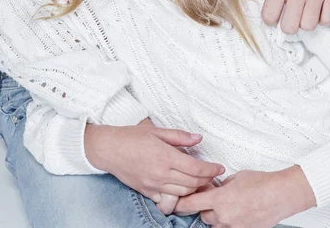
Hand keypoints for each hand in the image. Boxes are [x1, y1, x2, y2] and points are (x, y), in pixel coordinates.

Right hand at [84, 120, 224, 203]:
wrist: (109, 149)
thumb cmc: (131, 137)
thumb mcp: (157, 131)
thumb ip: (179, 136)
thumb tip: (199, 138)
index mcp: (165, 156)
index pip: (196, 168)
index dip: (211, 169)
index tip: (220, 167)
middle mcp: (161, 174)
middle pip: (192, 183)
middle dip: (206, 179)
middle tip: (213, 173)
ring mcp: (154, 185)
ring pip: (182, 193)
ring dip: (195, 188)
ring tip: (201, 181)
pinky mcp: (148, 192)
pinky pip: (168, 199)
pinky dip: (179, 196)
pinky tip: (183, 188)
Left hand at [175, 166, 315, 227]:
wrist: (281, 194)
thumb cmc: (261, 182)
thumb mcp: (237, 177)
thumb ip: (222, 185)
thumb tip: (217, 188)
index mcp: (219, 199)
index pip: (192, 204)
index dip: (181, 204)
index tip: (173, 203)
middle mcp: (224, 216)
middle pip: (204, 216)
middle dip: (206, 207)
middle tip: (215, 198)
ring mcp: (233, 227)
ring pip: (216, 225)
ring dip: (217, 216)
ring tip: (230, 205)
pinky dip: (230, 221)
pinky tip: (239, 211)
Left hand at [242, 0, 329, 33]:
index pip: (269, 15)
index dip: (269, 19)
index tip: (273, 14)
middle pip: (289, 27)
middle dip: (287, 25)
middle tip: (289, 15)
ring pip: (309, 26)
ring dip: (305, 22)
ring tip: (304, 10)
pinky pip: (328, 19)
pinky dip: (323, 18)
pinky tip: (318, 8)